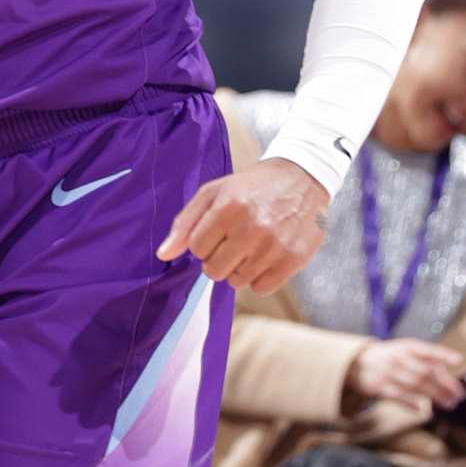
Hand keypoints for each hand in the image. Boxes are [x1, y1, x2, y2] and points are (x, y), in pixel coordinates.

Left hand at [158, 157, 329, 290]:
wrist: (301, 178)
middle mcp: (253, 228)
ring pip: (238, 282)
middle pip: (214, 270)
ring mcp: (275, 246)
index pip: (197, 249)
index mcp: (229, 207)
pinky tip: (266, 257)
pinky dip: (260, 278)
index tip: (217, 231)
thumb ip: (185, 223)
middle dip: (218, 259)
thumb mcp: (214, 192)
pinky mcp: (294, 259)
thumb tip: (164, 255)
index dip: (204, 243)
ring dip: (240, 268)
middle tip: (232, 241)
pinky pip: (262, 288)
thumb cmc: (251, 187)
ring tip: (251, 245)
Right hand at [346, 335, 465, 409]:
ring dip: (434, 396)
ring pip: (415, 385)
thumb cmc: (391, 357)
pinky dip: (411, 403)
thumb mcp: (406, 350)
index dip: (444, 354)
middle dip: (445, 385)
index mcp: (407, 347)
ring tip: (449, 404)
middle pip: (425, 372)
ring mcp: (388, 373)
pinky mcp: (379, 387)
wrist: (357, 363)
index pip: (428, 350)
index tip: (459, 360)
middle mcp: (398, 358)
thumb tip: (450, 372)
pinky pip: (398, 396)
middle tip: (459, 396)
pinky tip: (422, 409)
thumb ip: (427, 359)